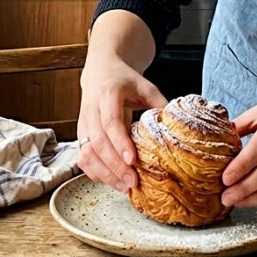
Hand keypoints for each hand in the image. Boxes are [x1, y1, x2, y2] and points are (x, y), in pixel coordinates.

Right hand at [77, 54, 166, 192]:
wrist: (100, 70)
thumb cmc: (124, 80)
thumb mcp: (145, 86)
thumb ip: (159, 105)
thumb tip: (176, 128)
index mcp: (108, 94)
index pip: (110, 121)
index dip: (120, 142)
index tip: (132, 160)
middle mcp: (91, 108)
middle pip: (97, 141)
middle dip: (114, 165)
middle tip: (131, 182)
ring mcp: (83, 122)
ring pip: (86, 152)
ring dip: (103, 172)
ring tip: (123, 186)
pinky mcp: (80, 133)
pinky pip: (82, 157)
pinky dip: (94, 172)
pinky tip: (111, 180)